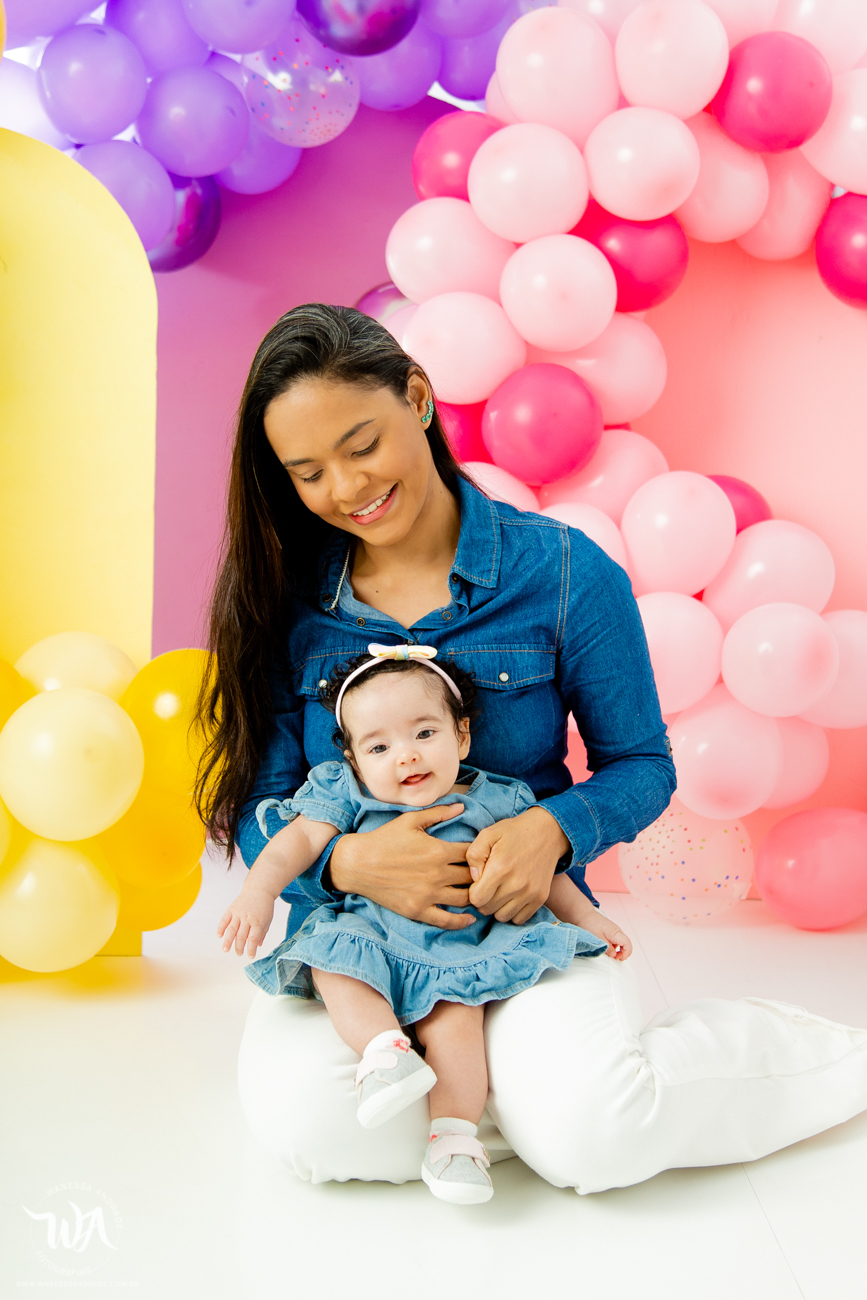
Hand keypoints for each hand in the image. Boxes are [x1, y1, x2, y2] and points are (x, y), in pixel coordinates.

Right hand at [218, 887, 274, 956]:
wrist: (260, 889)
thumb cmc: (265, 907)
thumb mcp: (268, 920)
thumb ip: (262, 933)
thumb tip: (257, 946)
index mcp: (258, 922)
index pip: (253, 939)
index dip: (251, 949)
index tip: (250, 957)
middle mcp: (247, 918)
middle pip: (241, 936)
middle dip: (239, 947)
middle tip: (239, 954)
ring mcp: (239, 913)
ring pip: (231, 929)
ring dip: (228, 941)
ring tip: (225, 950)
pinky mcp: (232, 909)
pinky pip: (225, 919)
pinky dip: (221, 928)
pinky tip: (219, 936)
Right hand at [329, 804, 473, 929]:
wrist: (357, 863)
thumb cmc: (384, 839)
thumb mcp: (410, 820)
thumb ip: (438, 813)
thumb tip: (462, 807)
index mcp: (438, 850)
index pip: (473, 854)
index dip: (482, 854)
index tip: (483, 855)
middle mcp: (437, 874)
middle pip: (473, 877)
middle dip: (481, 875)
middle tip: (485, 875)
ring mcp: (428, 895)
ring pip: (465, 899)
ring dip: (474, 896)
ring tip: (478, 893)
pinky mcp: (417, 911)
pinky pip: (446, 921)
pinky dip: (462, 921)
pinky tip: (470, 918)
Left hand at [467, 806, 569, 924]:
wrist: (547, 832)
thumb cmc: (514, 832)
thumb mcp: (488, 834)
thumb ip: (474, 855)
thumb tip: (474, 878)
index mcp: (500, 868)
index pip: (476, 899)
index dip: (473, 892)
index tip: (478, 882)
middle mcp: (516, 885)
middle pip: (487, 909)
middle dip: (483, 900)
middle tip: (489, 885)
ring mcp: (530, 893)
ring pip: (502, 917)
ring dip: (497, 907)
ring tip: (500, 891)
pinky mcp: (540, 898)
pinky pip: (519, 919)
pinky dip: (512, 911)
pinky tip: (512, 897)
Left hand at [580, 911, 632, 960]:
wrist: (583, 914)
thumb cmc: (590, 924)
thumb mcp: (599, 939)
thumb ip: (608, 948)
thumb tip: (614, 955)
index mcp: (616, 933)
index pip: (628, 945)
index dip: (626, 954)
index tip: (619, 959)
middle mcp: (617, 931)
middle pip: (625, 944)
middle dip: (621, 953)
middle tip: (613, 958)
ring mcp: (613, 930)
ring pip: (620, 943)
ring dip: (616, 950)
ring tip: (607, 953)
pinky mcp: (609, 930)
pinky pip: (614, 940)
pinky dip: (612, 945)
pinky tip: (604, 947)